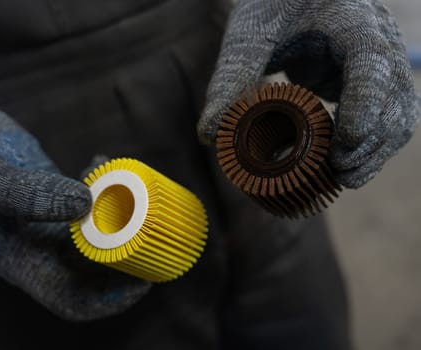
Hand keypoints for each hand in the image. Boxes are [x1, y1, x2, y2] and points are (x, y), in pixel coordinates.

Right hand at [0, 107, 150, 320]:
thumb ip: (30, 194)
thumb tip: (85, 203)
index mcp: (21, 261)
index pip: (72, 300)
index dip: (110, 300)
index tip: (145, 282)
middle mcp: (40, 250)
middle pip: (94, 274)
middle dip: (129, 262)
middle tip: (159, 238)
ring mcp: (51, 228)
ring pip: (97, 239)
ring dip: (121, 221)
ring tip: (143, 200)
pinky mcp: (58, 203)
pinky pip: (89, 206)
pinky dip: (102, 187)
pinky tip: (103, 162)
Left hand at [198, 0, 419, 187]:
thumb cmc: (272, 7)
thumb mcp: (249, 36)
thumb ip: (231, 79)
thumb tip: (210, 134)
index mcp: (351, 21)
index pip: (372, 62)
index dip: (366, 103)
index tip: (344, 142)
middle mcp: (377, 42)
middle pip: (396, 98)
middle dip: (371, 141)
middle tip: (338, 171)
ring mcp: (379, 65)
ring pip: (399, 114)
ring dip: (375, 150)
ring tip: (343, 176)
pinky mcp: (370, 84)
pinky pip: (386, 118)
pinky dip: (370, 145)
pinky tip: (343, 162)